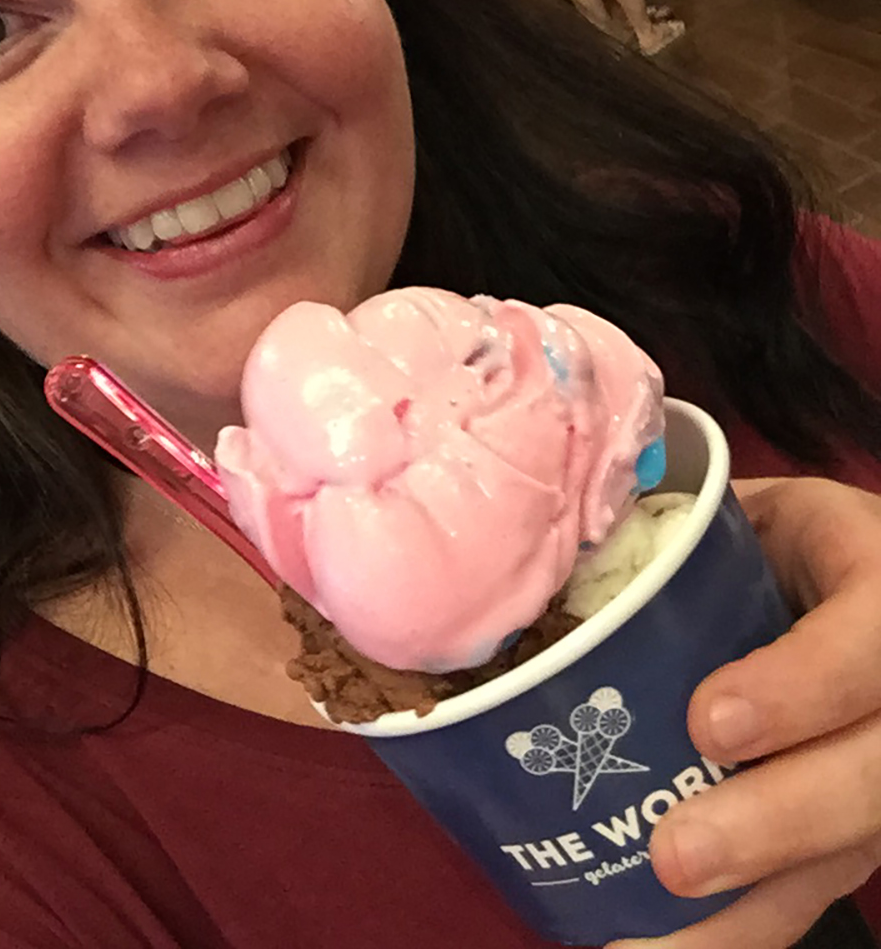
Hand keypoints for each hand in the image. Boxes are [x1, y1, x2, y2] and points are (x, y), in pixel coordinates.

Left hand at [607, 478, 880, 948]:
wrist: (852, 574)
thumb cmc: (781, 537)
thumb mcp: (754, 508)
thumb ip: (677, 516)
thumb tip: (562, 513)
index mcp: (876, 581)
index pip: (867, 642)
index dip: (800, 691)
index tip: (709, 723)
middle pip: (874, 775)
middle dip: (774, 824)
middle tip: (672, 857)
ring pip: (852, 849)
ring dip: (750, 903)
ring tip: (646, 943)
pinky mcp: (861, 826)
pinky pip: (815, 889)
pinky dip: (742, 928)